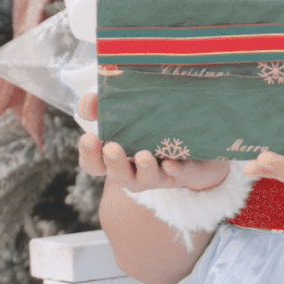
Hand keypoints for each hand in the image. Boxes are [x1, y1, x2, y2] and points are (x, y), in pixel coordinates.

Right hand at [77, 93, 229, 193]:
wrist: (195, 138)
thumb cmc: (148, 124)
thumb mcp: (122, 111)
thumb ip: (99, 105)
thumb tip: (87, 104)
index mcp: (115, 158)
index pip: (94, 165)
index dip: (89, 155)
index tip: (89, 138)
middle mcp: (134, 171)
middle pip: (119, 176)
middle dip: (115, 163)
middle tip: (112, 148)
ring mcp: (158, 175)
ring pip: (147, 180)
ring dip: (145, 169)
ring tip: (143, 155)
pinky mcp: (183, 171)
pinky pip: (178, 174)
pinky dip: (174, 170)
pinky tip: (171, 163)